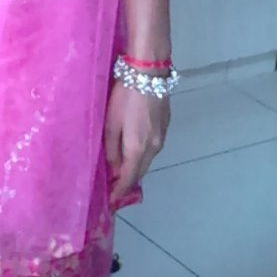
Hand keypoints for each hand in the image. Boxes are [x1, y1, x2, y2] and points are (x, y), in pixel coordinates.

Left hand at [104, 78, 168, 207]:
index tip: (111, 202)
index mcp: (138, 148)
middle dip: (127, 182)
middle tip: (114, 190)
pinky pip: (152, 149)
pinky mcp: (165, 126)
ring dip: (135, 168)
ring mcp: (162, 137)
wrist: (149, 74)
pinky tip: (134, 152)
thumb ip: (112, 148)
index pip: (129, 178)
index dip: (120, 191)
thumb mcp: (111, 123)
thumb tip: (114, 168)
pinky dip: (142, 155)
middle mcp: (154, 147)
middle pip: (140, 171)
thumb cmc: (125, 97)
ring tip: (122, 173)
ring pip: (147, 160)